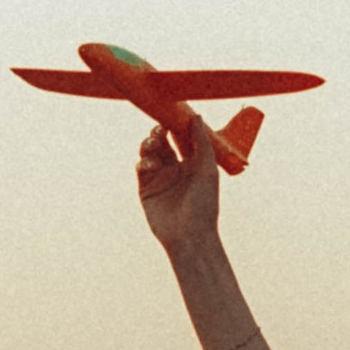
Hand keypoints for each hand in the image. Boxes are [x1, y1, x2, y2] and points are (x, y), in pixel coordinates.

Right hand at [136, 108, 221, 253]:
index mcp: (194, 163)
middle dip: (159, 133)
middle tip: (159, 129)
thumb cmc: (204, 204)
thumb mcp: (207, 170)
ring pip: (150, 152)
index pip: (182, 138)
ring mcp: (160, 178)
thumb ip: (202, 143)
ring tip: (153, 144)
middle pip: (163, 142)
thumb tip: (197, 117)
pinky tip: (150, 164)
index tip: (172, 114)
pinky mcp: (146, 189)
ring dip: (149, 144)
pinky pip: (142, 168)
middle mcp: (176, 169)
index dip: (176, 125)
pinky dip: (143, 161)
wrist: (189, 235)